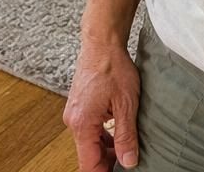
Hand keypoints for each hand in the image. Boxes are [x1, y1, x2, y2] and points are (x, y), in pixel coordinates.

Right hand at [63, 40, 142, 170]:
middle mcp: (73, 122)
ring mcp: (75, 114)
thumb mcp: (126, 104)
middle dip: (108, 162)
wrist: (102, 43)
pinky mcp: (80, 107)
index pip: (89, 164)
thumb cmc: (113, 67)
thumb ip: (126, 135)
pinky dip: (104, 136)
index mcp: (82, 125)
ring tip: (129, 147)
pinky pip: (90, 130)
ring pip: (90, 143)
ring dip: (107, 149)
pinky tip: (120, 132)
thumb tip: (128, 162)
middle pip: (89, 155)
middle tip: (129, 162)